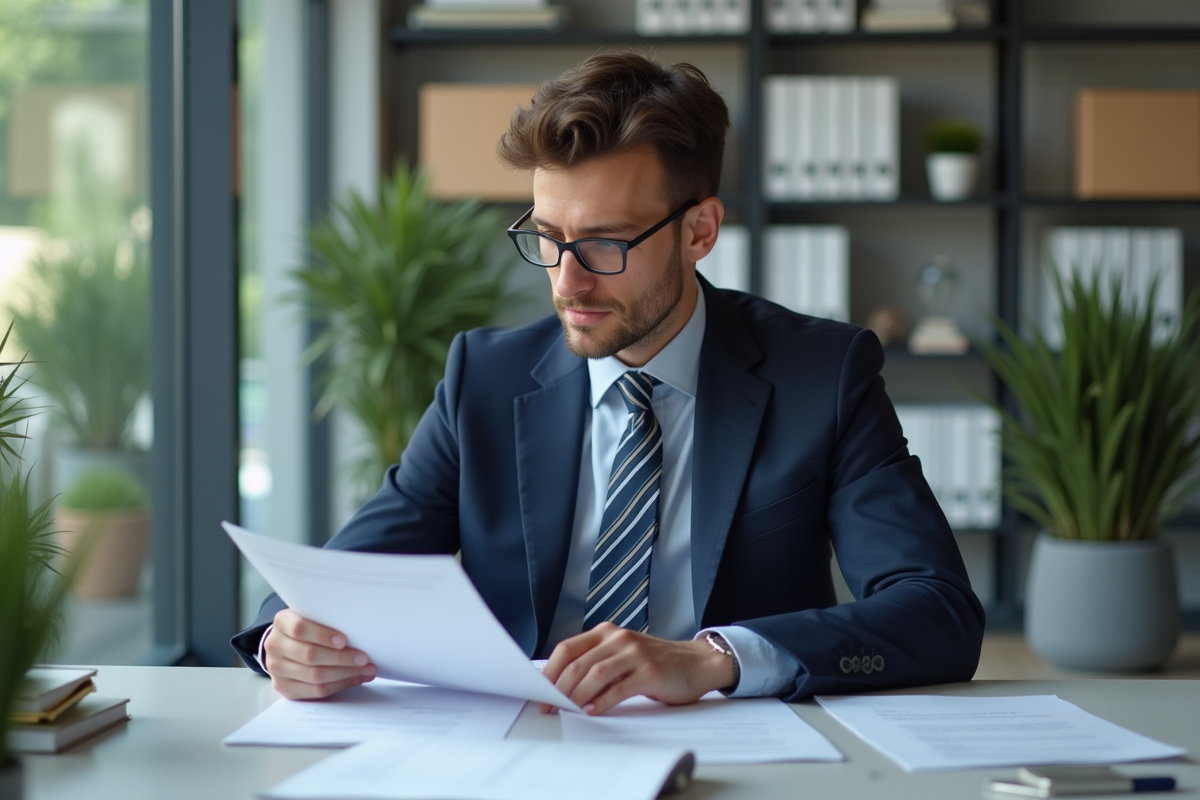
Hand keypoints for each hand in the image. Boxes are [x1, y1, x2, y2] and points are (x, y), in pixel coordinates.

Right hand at [263, 608, 376, 699]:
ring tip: (366, 670)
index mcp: (282, 623)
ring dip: (346, 674)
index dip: (323, 635)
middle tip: (364, 658)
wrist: (286, 644)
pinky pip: (315, 691)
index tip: (344, 640)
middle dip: (341, 658)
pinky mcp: (284, 687)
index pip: (300, 628)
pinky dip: (340, 685)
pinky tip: (355, 678)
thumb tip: (359, 630)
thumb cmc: (308, 628)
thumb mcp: (313, 617)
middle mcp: (275, 645)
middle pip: (310, 655)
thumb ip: (328, 620)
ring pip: (315, 676)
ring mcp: (277, 668)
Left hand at [538, 622, 733, 715]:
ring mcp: (635, 653)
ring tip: (567, 711)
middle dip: (559, 688)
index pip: (568, 648)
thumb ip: (596, 663)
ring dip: (577, 695)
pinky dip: (602, 701)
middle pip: (578, 662)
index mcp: (606, 632)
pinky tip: (592, 711)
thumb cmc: (655, 663)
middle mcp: (618, 639)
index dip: (550, 671)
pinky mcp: (650, 672)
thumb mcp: (622, 655)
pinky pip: (619, 688)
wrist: (696, 663)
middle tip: (550, 707)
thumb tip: (562, 688)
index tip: (540, 692)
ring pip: (596, 673)